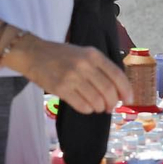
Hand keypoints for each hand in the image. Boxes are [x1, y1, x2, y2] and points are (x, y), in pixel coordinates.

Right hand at [8, 36, 132, 113]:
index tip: (130, 100)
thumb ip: (100, 67)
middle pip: (108, 90)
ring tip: (97, 107)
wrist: (32, 53)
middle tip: (110, 107)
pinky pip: (82, 105)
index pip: (117, 75)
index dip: (126, 90)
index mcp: (93, 55)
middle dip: (113, 103)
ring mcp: (72, 77)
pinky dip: (88, 109)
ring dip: (100, 108)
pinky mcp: (60, 89)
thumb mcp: (84, 53)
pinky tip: (87, 107)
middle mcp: (84, 65)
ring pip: (96, 100)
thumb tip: (118, 90)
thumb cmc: (60, 55)